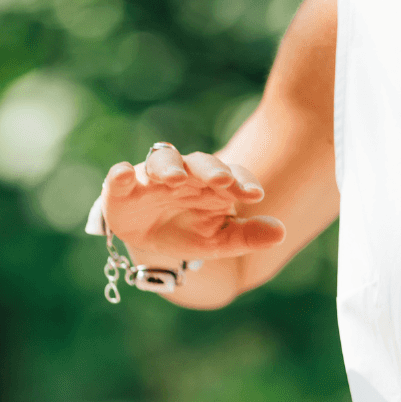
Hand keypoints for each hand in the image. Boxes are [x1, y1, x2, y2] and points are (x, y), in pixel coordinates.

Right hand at [101, 145, 285, 259]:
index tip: (255, 195)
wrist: (148, 241)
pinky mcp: (122, 188)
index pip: (232, 175)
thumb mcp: (219, 241)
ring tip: (175, 179)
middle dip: (211, 169)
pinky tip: (124, 174)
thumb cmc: (188, 232)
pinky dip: (120, 174)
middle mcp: (184, 174)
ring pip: (162, 160)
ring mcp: (152, 177)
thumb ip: (248, 236)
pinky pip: (119, 175)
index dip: (242, 182)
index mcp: (211, 184)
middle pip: (200, 162)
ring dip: (169, 167)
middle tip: (222, 181)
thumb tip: (280, 232)